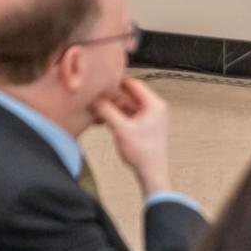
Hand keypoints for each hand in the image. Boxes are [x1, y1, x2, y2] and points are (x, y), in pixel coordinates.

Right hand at [92, 78, 171, 195]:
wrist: (151, 171)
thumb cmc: (142, 151)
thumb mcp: (121, 129)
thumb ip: (107, 112)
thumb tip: (95, 98)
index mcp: (154, 104)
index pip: (135, 85)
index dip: (118, 81)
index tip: (102, 79)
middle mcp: (154, 108)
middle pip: (130, 95)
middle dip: (113, 97)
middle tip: (95, 95)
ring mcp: (150, 117)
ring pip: (128, 106)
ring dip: (113, 108)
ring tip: (96, 108)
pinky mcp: (144, 126)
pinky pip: (129, 115)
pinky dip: (117, 116)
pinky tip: (103, 119)